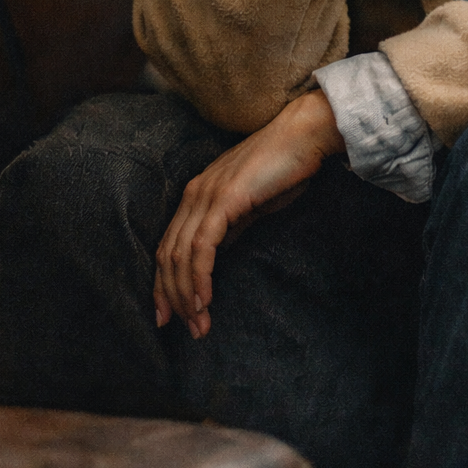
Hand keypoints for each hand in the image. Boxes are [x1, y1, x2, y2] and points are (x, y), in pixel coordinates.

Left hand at [154, 90, 344, 338]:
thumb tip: (217, 255)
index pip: (167, 246)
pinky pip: (202, 246)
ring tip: (199, 325)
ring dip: (187, 296)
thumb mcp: (249, 205)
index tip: (167, 316)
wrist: (304, 136)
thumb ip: (230, 226)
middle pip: (167, 255)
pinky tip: (205, 301)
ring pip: (181, 255)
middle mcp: (193, 194)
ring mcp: (206, 195)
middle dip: (172, 298)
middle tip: (187, 331)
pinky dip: (199, 277)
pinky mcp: (223, 200)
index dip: (163, 284)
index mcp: (197, 194)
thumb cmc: (284, 169)